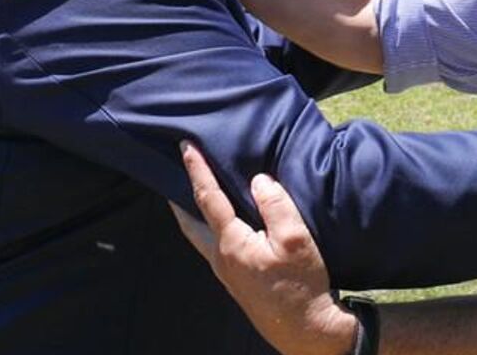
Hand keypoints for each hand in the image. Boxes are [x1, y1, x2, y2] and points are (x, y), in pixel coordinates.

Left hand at [169, 143, 357, 354]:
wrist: (305, 328)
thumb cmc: (301, 285)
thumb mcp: (296, 239)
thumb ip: (276, 205)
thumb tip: (259, 180)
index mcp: (231, 244)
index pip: (208, 198)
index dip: (197, 170)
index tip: (186, 147)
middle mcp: (220, 258)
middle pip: (189, 222)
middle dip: (179, 197)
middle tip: (172, 175)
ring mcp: (226, 273)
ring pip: (199, 237)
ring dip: (191, 214)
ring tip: (191, 197)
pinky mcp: (236, 282)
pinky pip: (213, 247)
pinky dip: (207, 229)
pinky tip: (221, 226)